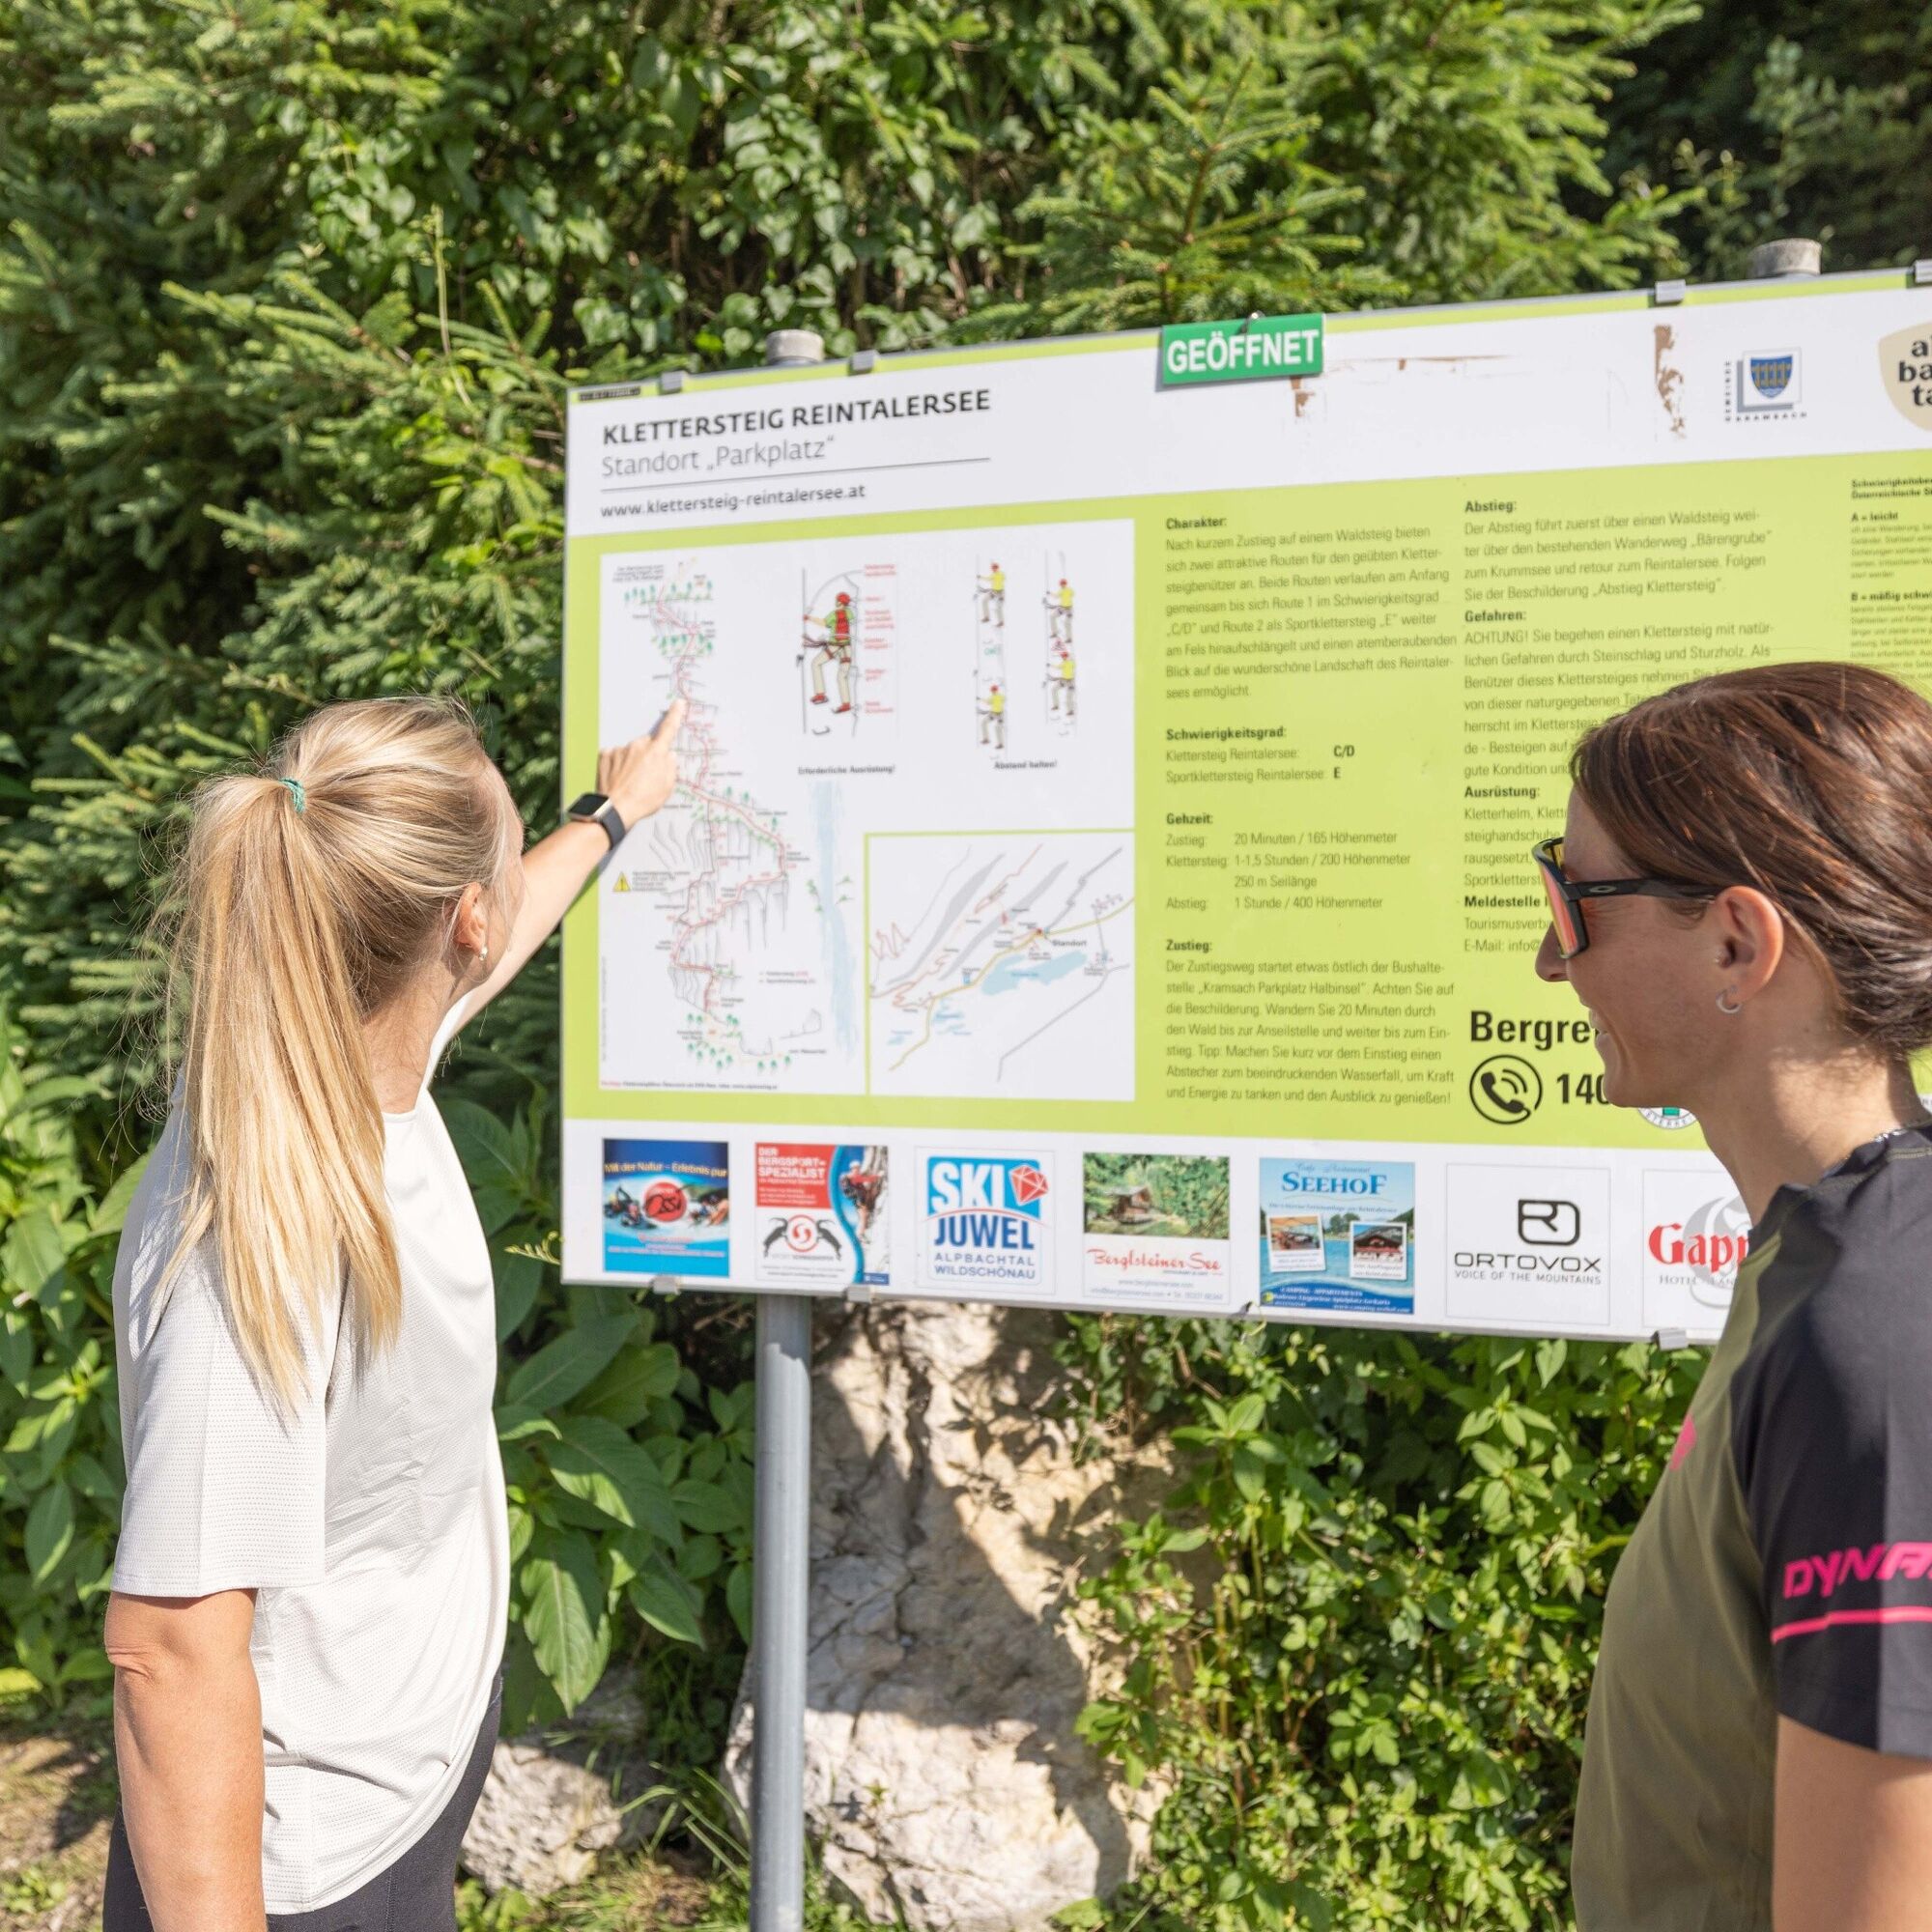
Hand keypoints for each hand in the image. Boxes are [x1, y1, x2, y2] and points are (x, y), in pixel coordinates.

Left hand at [598, 699, 685, 826]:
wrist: (615, 809)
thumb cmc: (644, 800)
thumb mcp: (667, 787)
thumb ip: (670, 767)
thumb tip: (669, 755)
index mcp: (656, 752)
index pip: (668, 729)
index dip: (675, 715)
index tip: (678, 703)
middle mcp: (638, 746)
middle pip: (646, 744)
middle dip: (647, 755)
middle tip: (645, 775)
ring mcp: (620, 749)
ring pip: (629, 751)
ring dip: (631, 762)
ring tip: (629, 782)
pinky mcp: (605, 755)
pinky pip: (614, 756)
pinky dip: (616, 765)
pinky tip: (617, 779)